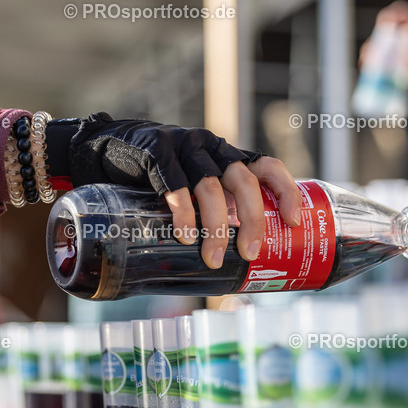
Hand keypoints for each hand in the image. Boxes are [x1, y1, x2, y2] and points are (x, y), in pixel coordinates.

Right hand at [165, 157, 300, 268]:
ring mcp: (186, 148)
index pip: (268, 167)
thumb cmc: (160, 177)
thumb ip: (214, 206)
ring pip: (211, 189)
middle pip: (244, 182)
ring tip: (212, 258)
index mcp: (228, 157)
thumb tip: (234, 261)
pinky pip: (175, 186)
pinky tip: (185, 237)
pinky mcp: (158, 152)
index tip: (293, 222)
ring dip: (215, 227)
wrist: (114, 146)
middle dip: (251, 220)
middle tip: (249, 253)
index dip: (286, 192)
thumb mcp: (194, 186)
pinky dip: (183, 215)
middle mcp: (213, 149)